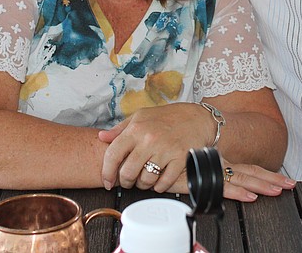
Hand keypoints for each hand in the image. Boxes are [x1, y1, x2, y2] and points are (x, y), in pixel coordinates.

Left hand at [98, 103, 215, 191]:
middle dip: (126, 181)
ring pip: (145, 180)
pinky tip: (160, 180)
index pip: (113, 155)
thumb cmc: (168, 116)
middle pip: (128, 172)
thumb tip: (102, 137)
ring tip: (146, 178)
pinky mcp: (180, 159)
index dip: (107, 172)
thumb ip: (120, 128)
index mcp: (137, 128)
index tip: (108, 180)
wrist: (198, 118)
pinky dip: (159, 186)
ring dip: (143, 184)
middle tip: (129, 180)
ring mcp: (165, 150)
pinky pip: (164, 183)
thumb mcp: (141, 116)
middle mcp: (149, 139)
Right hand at [147, 162, 294, 201]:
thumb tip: (205, 166)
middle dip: (270, 179)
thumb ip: (194, 162)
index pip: (245, 168)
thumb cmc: (162, 155)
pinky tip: (250, 196)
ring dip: (261, 184)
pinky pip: (222, 187)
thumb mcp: (183, 160)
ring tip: (279, 190)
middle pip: (249, 172)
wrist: (144, 148)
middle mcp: (216, 165)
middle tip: (290, 184)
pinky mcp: (198, 180)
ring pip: (241, 179)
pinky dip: (237, 192)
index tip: (283, 180)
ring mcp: (209, 172)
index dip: (264, 174)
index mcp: (216, 161)